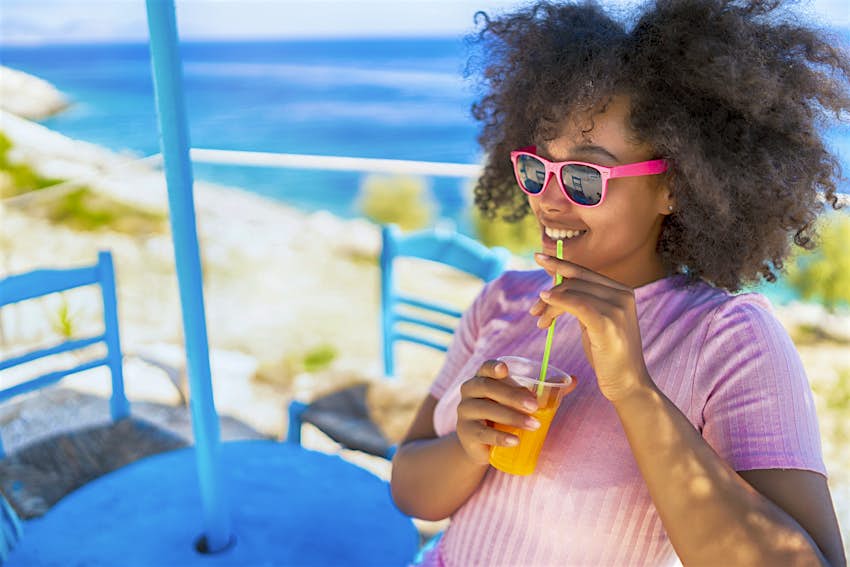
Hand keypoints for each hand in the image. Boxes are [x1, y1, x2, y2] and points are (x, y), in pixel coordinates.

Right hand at [455, 359, 541, 464]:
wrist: (481, 445)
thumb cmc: (503, 415)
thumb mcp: (520, 401)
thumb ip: (545, 390)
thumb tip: (573, 380)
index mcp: (482, 378)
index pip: (484, 368)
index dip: (493, 367)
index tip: (505, 370)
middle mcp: (469, 392)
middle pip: (487, 387)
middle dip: (512, 395)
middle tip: (534, 405)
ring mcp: (465, 413)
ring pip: (486, 410)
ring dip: (512, 417)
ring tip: (534, 425)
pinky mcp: (466, 434)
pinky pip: (483, 433)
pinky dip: (500, 437)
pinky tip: (515, 441)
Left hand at [529, 254, 653, 402]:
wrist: (628, 384)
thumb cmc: (608, 355)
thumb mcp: (595, 322)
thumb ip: (582, 302)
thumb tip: (555, 285)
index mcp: (621, 291)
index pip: (584, 272)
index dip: (560, 264)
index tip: (538, 257)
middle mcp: (623, 294)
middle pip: (575, 280)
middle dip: (549, 291)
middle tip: (533, 310)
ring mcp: (617, 307)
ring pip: (572, 292)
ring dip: (548, 304)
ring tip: (540, 321)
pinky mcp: (608, 322)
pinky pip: (576, 304)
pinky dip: (557, 302)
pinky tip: (545, 305)